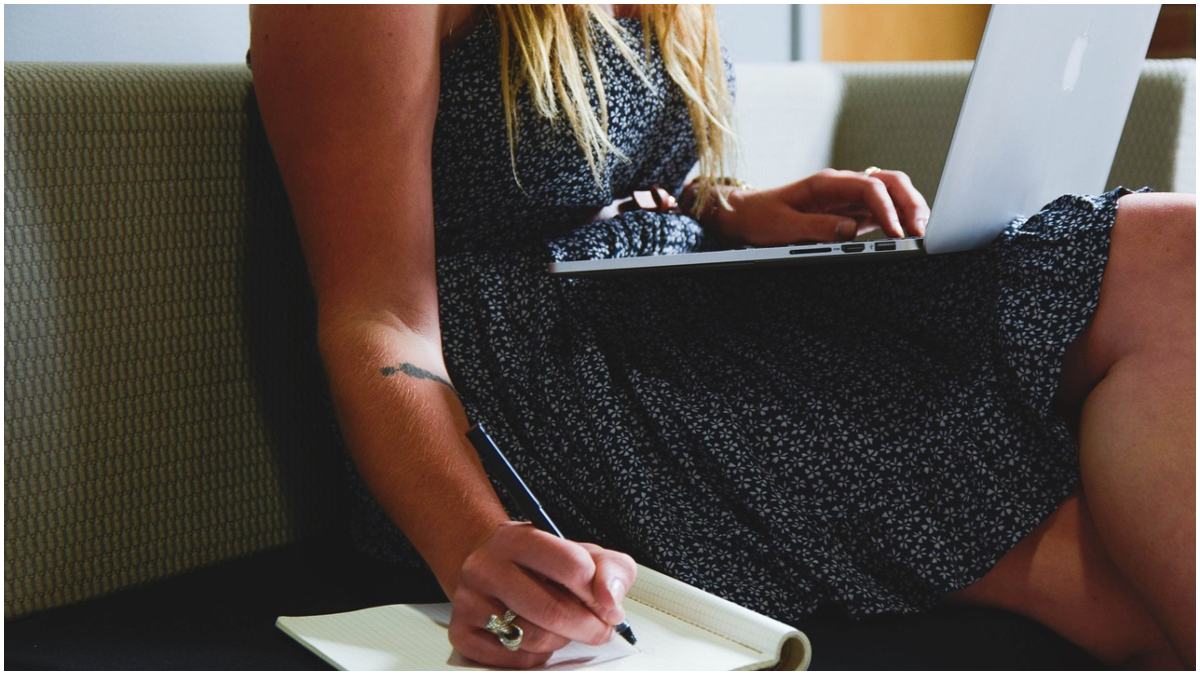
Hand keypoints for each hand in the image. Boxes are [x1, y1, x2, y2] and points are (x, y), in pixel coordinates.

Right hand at [448, 521, 636, 667]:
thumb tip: (610, 600)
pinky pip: (514, 659)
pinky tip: (536, 636)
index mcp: (518, 538)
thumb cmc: (542, 565)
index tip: (606, 603)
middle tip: (599, 628)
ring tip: (562, 626)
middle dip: (588, 627)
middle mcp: (486, 566)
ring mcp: (469, 600)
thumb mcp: (583, 554)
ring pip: (533, 638)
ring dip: (561, 640)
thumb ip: (609, 570)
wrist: (492, 569)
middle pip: (552, 610)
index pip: (571, 566)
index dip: (598, 593)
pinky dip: (536, 655)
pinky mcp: (462, 633)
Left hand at [710, 168, 929, 245]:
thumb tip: (850, 232)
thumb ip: (816, 227)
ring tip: (922, 233)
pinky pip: (882, 211)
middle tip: (922, 230)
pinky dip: (899, 220)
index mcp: (827, 183)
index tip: (897, 232)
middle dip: (910, 202)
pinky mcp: (851, 214)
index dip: (887, 208)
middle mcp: (843, 186)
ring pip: (891, 195)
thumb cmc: (761, 218)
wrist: (746, 215)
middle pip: (889, 182)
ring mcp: (849, 199)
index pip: (869, 187)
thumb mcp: (783, 226)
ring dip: (909, 209)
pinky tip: (907, 236)